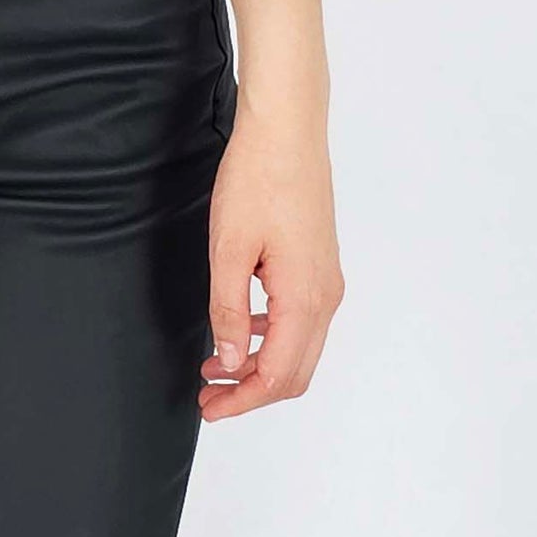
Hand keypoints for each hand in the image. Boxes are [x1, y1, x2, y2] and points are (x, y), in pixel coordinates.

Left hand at [199, 95, 344, 419]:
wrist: (287, 128)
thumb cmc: (258, 178)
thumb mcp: (229, 249)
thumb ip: (229, 311)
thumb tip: (230, 363)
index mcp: (305, 298)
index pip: (278, 376)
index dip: (242, 400)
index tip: (210, 407)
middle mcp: (325, 296)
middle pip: (294, 372)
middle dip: (251, 390)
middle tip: (209, 396)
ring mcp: (327, 279)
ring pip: (299, 347)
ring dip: (260, 364)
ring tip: (215, 365)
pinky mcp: (320, 263)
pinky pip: (301, 319)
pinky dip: (271, 336)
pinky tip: (240, 326)